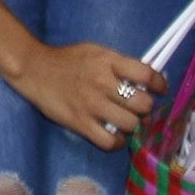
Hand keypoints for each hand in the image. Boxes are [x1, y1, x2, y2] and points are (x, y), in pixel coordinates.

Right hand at [12, 40, 166, 149]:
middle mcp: (102, 82)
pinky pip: (110, 141)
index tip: (160, 89)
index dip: (159, 84)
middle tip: (138, 108)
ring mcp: (91, 104)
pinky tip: (114, 136)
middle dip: (145, 108)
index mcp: (108, 62)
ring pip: (130, 124)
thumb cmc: (68, 60)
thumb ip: (119, 64)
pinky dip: (117, 142)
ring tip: (126, 122)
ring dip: (133, 125)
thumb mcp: (95, 52)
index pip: (146, 74)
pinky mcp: (80, 123)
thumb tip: (147, 79)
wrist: (34, 69)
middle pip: (143, 104)